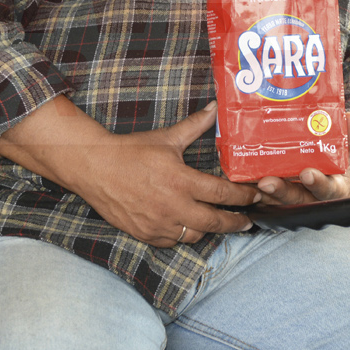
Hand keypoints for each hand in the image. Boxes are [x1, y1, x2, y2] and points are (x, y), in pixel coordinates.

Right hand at [0, 99, 259, 247]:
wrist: (93, 167)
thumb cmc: (131, 150)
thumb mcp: (166, 137)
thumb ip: (195, 126)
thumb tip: (215, 108)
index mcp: (181, 181)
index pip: (223, 194)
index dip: (244, 197)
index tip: (256, 197)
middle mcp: (173, 206)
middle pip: (215, 222)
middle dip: (235, 223)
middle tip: (248, 222)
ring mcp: (158, 223)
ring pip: (195, 235)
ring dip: (208, 229)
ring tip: (217, 222)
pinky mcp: (145, 234)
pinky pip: (172, 241)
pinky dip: (183, 235)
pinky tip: (188, 226)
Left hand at [255, 111, 349, 205]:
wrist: (338, 169)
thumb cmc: (344, 159)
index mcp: (334, 188)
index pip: (327, 190)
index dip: (317, 183)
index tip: (307, 173)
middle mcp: (313, 197)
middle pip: (296, 199)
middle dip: (281, 191)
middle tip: (266, 182)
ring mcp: (295, 197)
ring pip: (277, 200)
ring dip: (263, 193)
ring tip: (248, 181)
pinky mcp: (280, 195)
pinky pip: (267, 196)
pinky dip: (254, 188)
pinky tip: (242, 178)